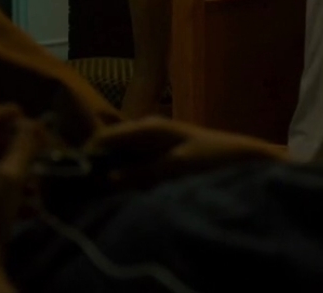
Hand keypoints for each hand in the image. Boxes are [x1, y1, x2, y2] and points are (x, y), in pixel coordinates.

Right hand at [83, 116, 288, 189]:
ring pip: (120, 159)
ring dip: (114, 175)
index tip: (76, 182)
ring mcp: (153, 143)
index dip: (86, 158)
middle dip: (99, 168)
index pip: (102, 138)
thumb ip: (139, 173)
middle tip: (91, 192)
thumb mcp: (174, 167)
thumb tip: (104, 179)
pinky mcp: (161, 156)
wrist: (246, 158)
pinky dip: (129, 177)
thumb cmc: (212, 158)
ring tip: (108, 194)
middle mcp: (145, 131)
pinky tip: (129, 191)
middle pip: (109, 148)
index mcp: (146, 127)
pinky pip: (134, 166)